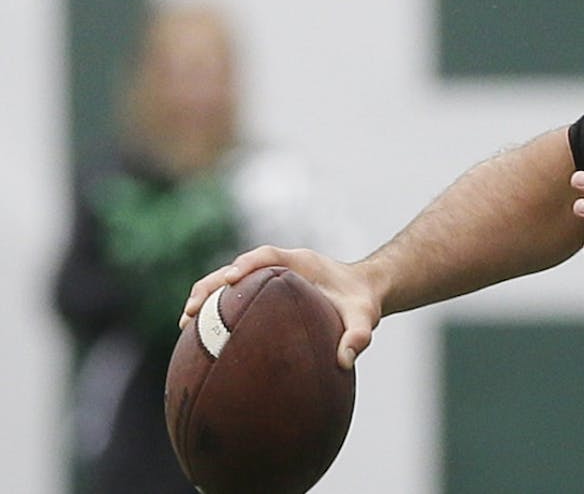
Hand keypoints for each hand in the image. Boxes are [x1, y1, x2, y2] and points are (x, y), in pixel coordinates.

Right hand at [179, 245, 381, 369]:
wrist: (363, 293)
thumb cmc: (362, 302)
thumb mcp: (365, 318)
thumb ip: (358, 336)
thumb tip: (344, 361)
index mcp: (301, 262)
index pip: (266, 255)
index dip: (246, 264)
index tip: (230, 279)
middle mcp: (280, 267)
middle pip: (236, 269)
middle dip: (211, 286)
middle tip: (193, 310)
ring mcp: (269, 280)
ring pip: (228, 285)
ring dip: (206, 300)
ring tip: (185, 325)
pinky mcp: (264, 295)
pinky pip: (236, 300)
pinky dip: (218, 314)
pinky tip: (202, 339)